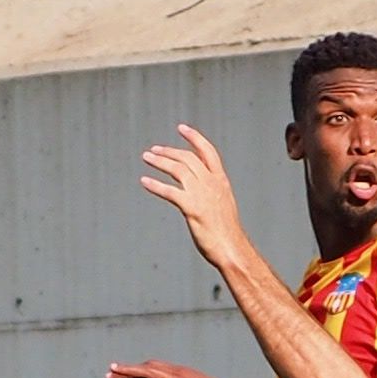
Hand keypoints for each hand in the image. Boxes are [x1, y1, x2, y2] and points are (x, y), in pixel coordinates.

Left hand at [106, 357, 248, 377]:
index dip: (135, 369)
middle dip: (127, 370)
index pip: (153, 366)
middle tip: (108, 373)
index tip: (119, 372)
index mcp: (182, 373)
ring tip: (112, 375)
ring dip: (130, 374)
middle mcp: (179, 374)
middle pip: (148, 367)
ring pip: (151, 374)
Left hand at [138, 127, 255, 274]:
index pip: (208, 152)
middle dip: (169, 151)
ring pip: (178, 169)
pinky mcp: (192, 208)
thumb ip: (211, 194)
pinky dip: (155, 185)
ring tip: (146, 157)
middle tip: (153, 150)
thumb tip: (199, 193)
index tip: (181, 128)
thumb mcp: (222, 206)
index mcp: (221, 181)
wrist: (232, 249)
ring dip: (160, 161)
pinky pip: (170, 192)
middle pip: (188, 158)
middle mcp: (212, 183)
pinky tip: (144, 181)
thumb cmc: (227, 233)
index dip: (194, 138)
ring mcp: (202, 195)